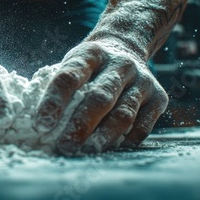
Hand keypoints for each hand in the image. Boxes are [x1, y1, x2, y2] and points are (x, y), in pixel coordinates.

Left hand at [35, 39, 167, 154]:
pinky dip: (126, 140)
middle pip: (100, 97)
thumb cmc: (89, 67)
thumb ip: (58, 86)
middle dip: (80, 125)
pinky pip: (143, 124)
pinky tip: (109, 149)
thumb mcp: (72, 63)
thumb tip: (40, 123)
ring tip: (85, 152)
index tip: (41, 124)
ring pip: (123, 113)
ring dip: (103, 137)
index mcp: (91, 53)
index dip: (54, 101)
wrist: (126, 47)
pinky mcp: (159, 97)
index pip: (70, 76)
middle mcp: (120, 63)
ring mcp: (142, 80)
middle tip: (64, 145)